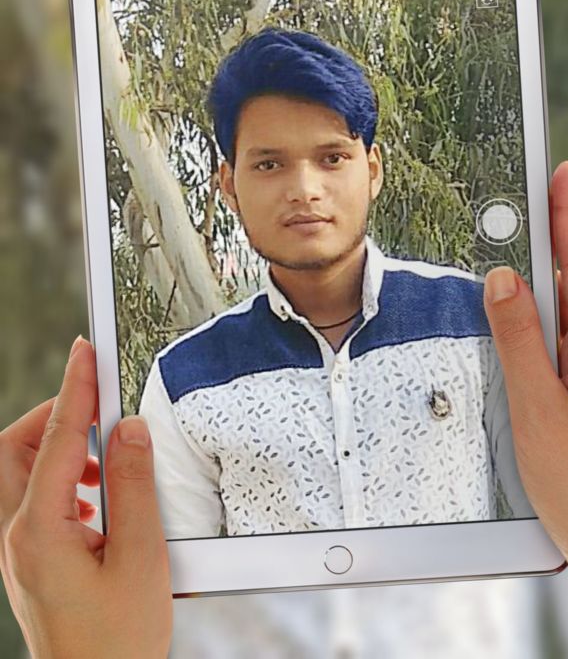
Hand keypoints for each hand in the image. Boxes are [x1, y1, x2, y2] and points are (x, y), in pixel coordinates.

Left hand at [0, 338, 171, 658]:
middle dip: (53, 416)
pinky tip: (97, 497)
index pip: (58, 439)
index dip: (76, 389)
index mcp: (39, 531)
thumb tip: (128, 429)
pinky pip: (34, 499)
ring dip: (60, 449)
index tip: (86, 352)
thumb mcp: (139, 558)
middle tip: (95, 404)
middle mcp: (17, 536)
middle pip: (15, 450)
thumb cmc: (117, 641)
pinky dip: (64, 480)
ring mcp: (20, 551)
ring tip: (105, 456)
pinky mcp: (32, 561)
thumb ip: (132, 486)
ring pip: (21, 474)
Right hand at [484, 160, 567, 657]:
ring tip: (513, 262)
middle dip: (552, 240)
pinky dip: (536, 329)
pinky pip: (559, 349)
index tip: (561, 172)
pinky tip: (518, 336)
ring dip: (540, 287)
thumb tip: (504, 283)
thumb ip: (520, 342)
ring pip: (564, 319)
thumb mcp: (541, 411)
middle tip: (530, 203)